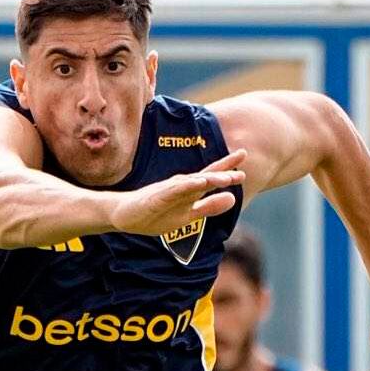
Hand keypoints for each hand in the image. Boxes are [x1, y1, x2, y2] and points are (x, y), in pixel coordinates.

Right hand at [107, 149, 246, 235]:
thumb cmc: (155, 214)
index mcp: (189, 190)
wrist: (124, 216)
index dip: (229, 168)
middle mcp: (181, 186)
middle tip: (242, 154)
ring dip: (209, 179)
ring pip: (192, 183)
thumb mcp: (188, 215)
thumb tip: (232, 199)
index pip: (212, 177)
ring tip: (227, 177)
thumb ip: (208, 207)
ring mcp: (168, 191)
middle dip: (224, 167)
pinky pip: (173, 191)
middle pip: (205, 174)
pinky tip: (198, 183)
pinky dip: (186, 187)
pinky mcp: (156, 198)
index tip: (245, 158)